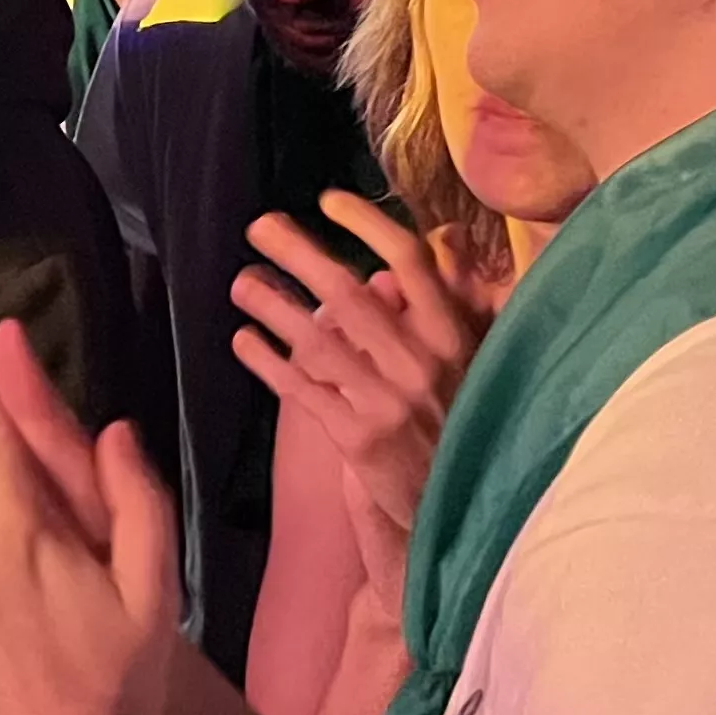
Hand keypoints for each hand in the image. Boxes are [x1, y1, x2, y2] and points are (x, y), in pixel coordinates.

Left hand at [229, 193, 484, 587]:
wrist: (462, 513)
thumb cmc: (463, 423)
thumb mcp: (474, 360)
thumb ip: (460, 300)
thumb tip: (446, 238)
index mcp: (455, 338)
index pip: (412, 263)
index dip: (368, 225)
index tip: (329, 201)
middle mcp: (422, 365)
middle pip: (349, 293)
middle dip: (297, 252)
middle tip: (260, 227)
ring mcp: (389, 403)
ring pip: (317, 339)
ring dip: (271, 304)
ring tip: (241, 282)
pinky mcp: (359, 441)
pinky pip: (301, 390)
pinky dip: (267, 361)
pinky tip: (243, 339)